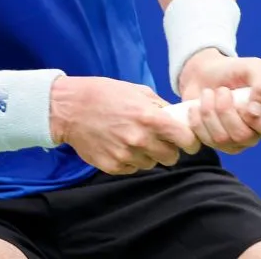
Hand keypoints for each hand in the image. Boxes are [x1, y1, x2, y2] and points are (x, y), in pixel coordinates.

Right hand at [49, 76, 200, 174]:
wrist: (69, 109)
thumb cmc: (104, 94)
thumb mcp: (137, 91)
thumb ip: (160, 106)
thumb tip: (179, 117)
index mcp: (149, 118)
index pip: (185, 139)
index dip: (190, 141)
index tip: (189, 142)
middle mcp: (139, 139)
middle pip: (171, 157)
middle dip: (169, 149)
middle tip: (160, 140)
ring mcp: (125, 155)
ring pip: (152, 164)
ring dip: (149, 155)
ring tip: (135, 139)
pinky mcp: (112, 166)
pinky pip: (133, 169)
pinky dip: (131, 160)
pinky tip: (121, 145)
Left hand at [177, 48, 260, 153]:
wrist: (205, 73)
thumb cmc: (234, 70)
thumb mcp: (253, 67)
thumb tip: (256, 111)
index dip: (256, 119)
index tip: (242, 101)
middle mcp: (255, 134)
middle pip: (242, 136)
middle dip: (225, 110)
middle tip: (221, 90)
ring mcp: (234, 143)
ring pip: (220, 139)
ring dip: (209, 111)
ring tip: (208, 93)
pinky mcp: (212, 144)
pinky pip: (201, 141)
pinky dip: (195, 120)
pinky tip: (197, 106)